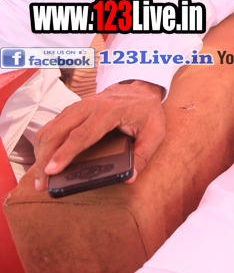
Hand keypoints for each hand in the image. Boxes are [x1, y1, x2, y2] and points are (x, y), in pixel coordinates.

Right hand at [32, 79, 165, 191]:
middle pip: (58, 133)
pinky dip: (43, 145)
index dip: (65, 154)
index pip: (82, 135)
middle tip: (42, 184)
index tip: (52, 170)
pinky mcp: (71, 111)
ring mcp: (77, 107)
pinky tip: (43, 161)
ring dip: (40, 154)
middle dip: (45, 159)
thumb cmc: (147, 111)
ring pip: (49, 130)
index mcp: (109, 112)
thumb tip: (130, 177)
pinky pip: (51, 127)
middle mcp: (89, 107)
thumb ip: (143, 155)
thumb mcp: (155, 132)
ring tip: (40, 178)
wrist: (140, 89)